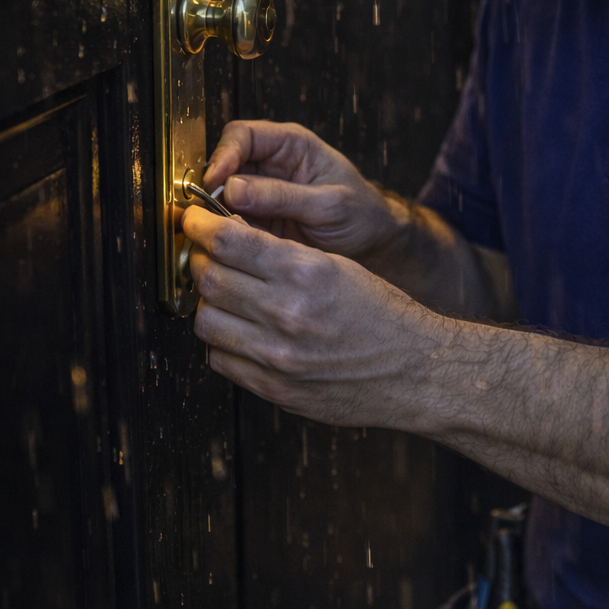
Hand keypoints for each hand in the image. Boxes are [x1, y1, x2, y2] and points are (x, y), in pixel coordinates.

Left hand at [182, 205, 442, 423]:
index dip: (200, 225)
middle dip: (199, 261)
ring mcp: (277, 355)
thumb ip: (284, 256)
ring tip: (224, 297)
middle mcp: (287, 313)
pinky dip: (222, 342)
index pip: (228, 240)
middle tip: (204, 255)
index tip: (193, 220)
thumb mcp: (339, 267)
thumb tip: (232, 241)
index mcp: (306, 272)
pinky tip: (240, 332)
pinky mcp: (274, 388)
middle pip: (209, 278)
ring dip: (208, 304)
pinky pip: (221, 360)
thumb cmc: (382, 316)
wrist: (414, 371)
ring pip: (206, 321)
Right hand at [202, 120, 401, 260]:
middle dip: (214, 188)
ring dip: (216, 214)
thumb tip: (235, 189)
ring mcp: (261, 195)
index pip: (243, 135)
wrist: (373, 244)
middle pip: (224, 165)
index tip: (216, 179)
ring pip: (222, 197)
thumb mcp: (329, 204)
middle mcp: (270, 166)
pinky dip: (226, 234)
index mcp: (291, 145)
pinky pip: (231, 223)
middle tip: (210, 212)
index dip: (224, 154)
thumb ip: (283, 195)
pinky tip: (230, 246)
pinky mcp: (258, 223)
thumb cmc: (361, 213)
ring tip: (220, 232)